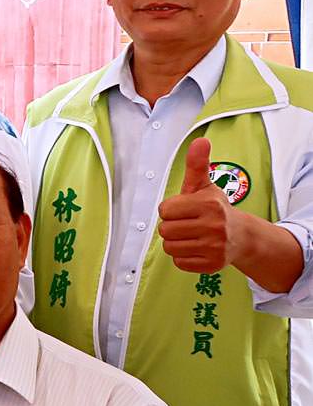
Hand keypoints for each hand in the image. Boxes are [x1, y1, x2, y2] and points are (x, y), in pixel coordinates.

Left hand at [158, 138, 234, 273]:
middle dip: (172, 226)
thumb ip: (197, 164)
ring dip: (176, 242)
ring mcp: (215, 247)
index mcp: (208, 204)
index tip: (184, 209)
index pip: (165, 210)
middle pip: (165, 230)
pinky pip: (179, 263)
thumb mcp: (204, 186)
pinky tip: (196, 248)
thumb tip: (200, 140)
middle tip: (187, 224)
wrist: (241, 236)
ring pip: (170, 247)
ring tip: (191, 236)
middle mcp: (214, 226)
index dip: (170, 210)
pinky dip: (183, 257)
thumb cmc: (215, 208)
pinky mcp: (213, 265)